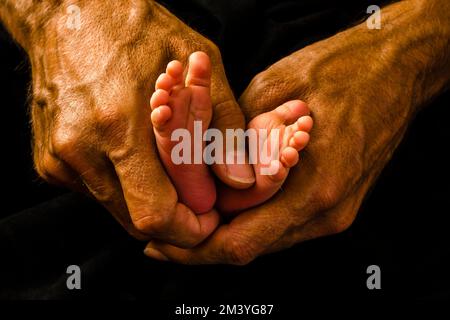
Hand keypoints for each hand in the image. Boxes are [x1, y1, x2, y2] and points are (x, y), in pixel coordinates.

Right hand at [8, 1, 252, 243]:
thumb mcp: (197, 68)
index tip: (209, 218)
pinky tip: (135, 157)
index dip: (189, 228)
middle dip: (174, 220)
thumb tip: (238, 183)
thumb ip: (222, 130)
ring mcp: (59, 157)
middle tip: (196, 200)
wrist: (70, 12)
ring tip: (167, 170)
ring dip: (149, 201)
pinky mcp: (49, 160)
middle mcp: (80, 149)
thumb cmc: (137, 30)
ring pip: (117, 210)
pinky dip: (124, 186)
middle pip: (136, 222)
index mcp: (118, 127)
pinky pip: (97, 192)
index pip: (155, 214)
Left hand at [144, 0, 449, 262]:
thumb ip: (237, 140)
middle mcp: (326, 212)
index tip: (165, 243)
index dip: (196, 249)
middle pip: (252, 248)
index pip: (241, 242)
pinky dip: (256, 219)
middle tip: (170, 237)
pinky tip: (234, 204)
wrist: (397, 69)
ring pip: (268, 238)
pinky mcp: (339, 203)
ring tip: (194, 219)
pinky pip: (286, 223)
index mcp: (311, 188)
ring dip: (231, 231)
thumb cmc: (341, 70)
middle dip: (206, 245)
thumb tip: (207, 170)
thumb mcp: (273, 92)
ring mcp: (336, 211)